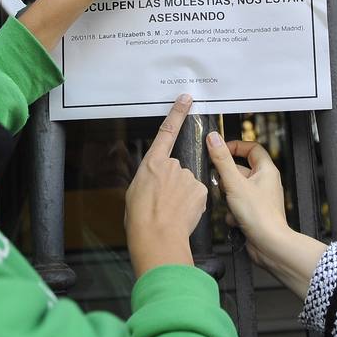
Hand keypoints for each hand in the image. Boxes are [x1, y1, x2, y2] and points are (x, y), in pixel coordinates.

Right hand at [125, 95, 206, 277]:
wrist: (157, 237)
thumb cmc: (141, 219)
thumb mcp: (135, 191)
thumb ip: (148, 178)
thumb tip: (154, 179)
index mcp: (152, 163)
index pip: (167, 131)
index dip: (177, 113)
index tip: (186, 99)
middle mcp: (172, 165)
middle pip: (177, 169)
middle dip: (174, 183)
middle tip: (163, 202)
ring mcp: (188, 176)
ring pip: (188, 183)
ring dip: (183, 195)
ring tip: (172, 211)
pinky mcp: (200, 189)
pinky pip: (197, 194)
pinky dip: (192, 203)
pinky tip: (182, 213)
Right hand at [207, 133, 327, 295]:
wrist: (269, 245)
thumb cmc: (260, 216)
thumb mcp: (234, 183)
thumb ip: (222, 160)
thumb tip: (214, 139)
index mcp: (266, 170)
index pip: (251, 147)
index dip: (235, 147)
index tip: (220, 150)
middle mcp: (265, 182)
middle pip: (239, 170)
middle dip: (227, 179)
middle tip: (223, 185)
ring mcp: (259, 198)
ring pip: (235, 189)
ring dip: (228, 198)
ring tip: (231, 205)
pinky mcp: (254, 212)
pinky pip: (236, 205)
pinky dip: (232, 212)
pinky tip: (236, 219)